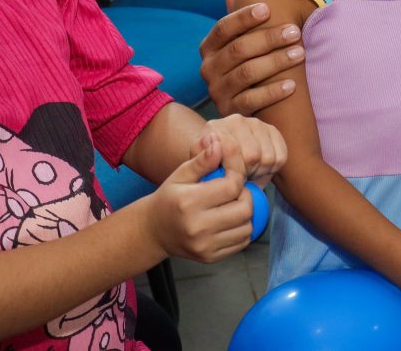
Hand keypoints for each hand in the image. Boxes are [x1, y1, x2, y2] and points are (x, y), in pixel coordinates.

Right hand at [144, 136, 253, 262]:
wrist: (153, 231)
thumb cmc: (169, 198)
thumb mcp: (181, 174)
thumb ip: (201, 159)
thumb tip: (218, 142)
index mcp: (189, 202)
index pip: (231, 187)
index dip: (238, 177)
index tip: (232, 176)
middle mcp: (197, 227)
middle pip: (244, 209)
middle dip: (246, 196)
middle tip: (236, 191)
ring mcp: (204, 246)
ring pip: (247, 228)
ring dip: (247, 214)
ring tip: (234, 204)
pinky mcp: (210, 257)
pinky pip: (241, 243)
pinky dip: (242, 230)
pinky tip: (231, 220)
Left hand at [197, 114, 286, 186]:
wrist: (223, 158)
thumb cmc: (211, 166)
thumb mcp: (200, 167)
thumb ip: (202, 161)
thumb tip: (214, 148)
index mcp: (215, 127)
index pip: (231, 149)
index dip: (234, 172)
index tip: (230, 181)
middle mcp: (236, 120)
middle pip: (252, 156)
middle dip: (247, 173)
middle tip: (240, 178)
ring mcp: (256, 124)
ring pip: (268, 158)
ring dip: (259, 172)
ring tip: (248, 172)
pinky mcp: (273, 131)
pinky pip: (280, 157)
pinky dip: (272, 168)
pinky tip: (259, 168)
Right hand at [199, 0, 304, 115]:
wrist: (253, 107)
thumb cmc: (252, 63)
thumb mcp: (243, 38)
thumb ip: (238, 11)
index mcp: (209, 48)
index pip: (223, 28)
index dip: (244, 17)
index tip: (269, 8)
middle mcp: (208, 69)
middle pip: (238, 50)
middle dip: (269, 38)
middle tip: (295, 31)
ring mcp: (217, 92)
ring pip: (247, 74)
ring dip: (277, 62)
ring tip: (301, 53)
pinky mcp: (231, 112)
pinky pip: (252, 101)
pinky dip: (273, 91)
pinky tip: (294, 84)